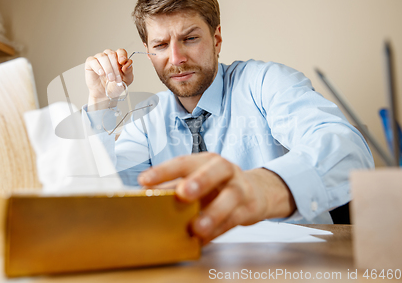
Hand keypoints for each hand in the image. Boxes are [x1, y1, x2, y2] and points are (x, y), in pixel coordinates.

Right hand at [84, 49, 133, 107]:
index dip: (122, 55)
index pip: (121, 51)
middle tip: (117, 78)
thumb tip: (128, 63)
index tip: (122, 62)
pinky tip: (101, 73)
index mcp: (118, 58)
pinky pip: (92, 60)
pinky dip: (98, 67)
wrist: (105, 95)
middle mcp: (108, 56)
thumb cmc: (115, 86)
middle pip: (112, 54)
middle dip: (115, 67)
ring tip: (110, 79)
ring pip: (103, 57)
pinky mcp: (90, 63)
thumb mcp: (127, 80)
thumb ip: (129, 71)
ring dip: (108, 69)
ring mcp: (99, 59)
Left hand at [138, 152, 295, 244]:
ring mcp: (239, 188)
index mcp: (205, 160)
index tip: (145, 181)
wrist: (256, 192)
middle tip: (182, 193)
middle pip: (214, 171)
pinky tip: (204, 240)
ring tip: (196, 228)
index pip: (183, 162)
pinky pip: (233, 220)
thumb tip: (144, 198)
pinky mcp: (248, 208)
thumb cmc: (218, 185)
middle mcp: (225, 169)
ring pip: (229, 197)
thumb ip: (174, 188)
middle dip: (198, 181)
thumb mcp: (198, 179)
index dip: (164, 171)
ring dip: (212, 213)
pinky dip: (218, 231)